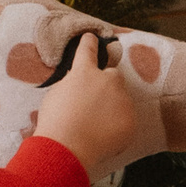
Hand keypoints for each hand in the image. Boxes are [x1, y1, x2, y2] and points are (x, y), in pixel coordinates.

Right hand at [35, 43, 143, 186]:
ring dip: (112, 106)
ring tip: (96, 126)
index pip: (87, 51)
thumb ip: (71, 84)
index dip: (90, 43)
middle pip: (114, 74)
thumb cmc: (54, 122)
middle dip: (107, 83)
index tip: (92, 37)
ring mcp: (122, 99)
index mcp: (84, 72)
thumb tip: (78, 83)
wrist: (67, 148)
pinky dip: (118, 126)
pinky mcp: (131, 120)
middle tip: (96, 101)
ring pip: (121, 99)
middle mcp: (107, 80)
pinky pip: (126, 119)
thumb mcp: (56, 95)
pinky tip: (103, 136)